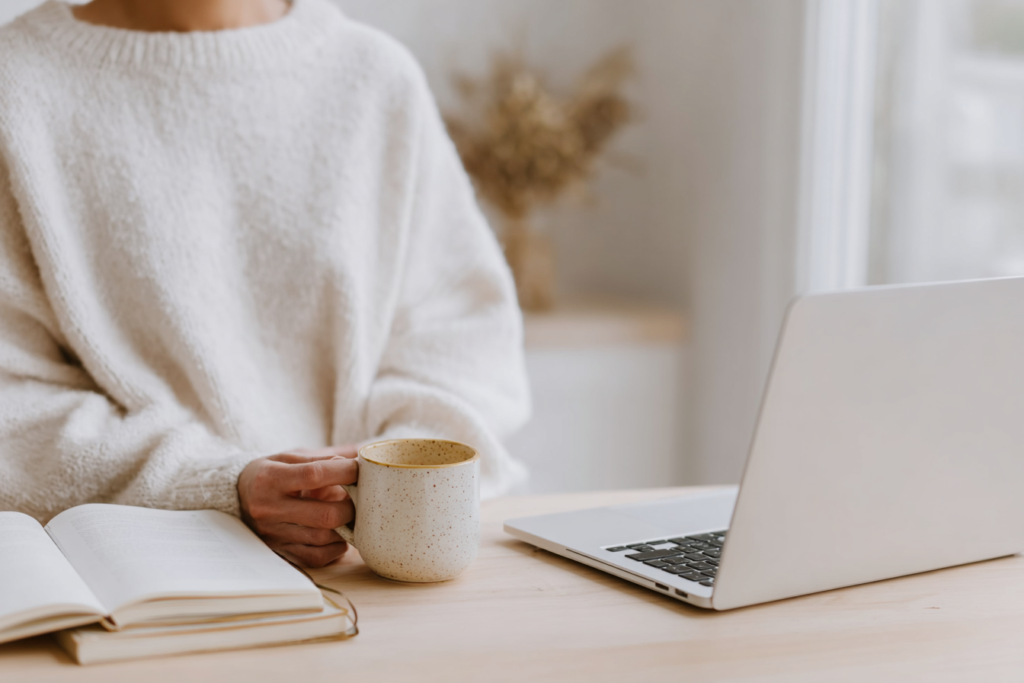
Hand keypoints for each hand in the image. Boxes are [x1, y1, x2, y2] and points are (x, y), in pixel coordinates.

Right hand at [238, 445, 358, 567]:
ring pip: (322, 538)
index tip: (360, 468)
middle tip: (360, 498)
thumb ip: (324, 457)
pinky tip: (339, 535)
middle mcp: (269, 508)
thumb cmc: (272, 473)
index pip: (314, 475)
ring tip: (351, 515)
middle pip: (323, 514)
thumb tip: (360, 453)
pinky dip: (335, 548)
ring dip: (345, 528)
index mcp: (270, 478)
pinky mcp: (279, 551)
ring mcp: (273, 533)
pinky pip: (315, 557)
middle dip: (351, 506)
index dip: (344, 472)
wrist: (238, 496)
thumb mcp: (290, 457)